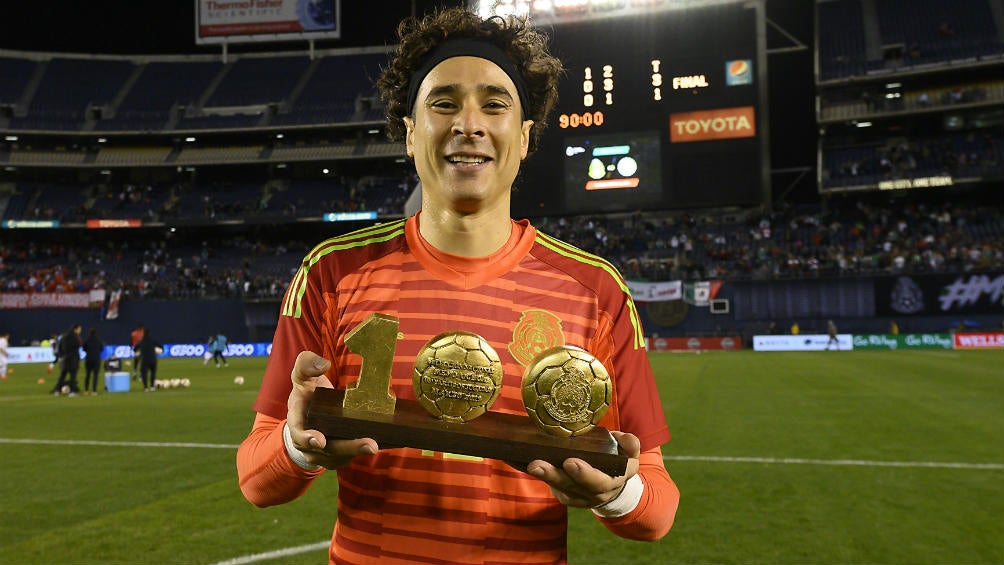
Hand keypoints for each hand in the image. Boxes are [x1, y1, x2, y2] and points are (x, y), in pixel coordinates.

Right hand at [285, 350, 378, 468]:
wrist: (309, 411)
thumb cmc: (307, 393)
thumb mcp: (302, 376)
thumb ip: (306, 365)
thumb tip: (323, 364)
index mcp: (299, 423)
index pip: (299, 435)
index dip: (308, 439)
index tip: (320, 440)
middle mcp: (310, 443)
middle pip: (330, 449)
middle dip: (350, 447)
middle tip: (371, 445)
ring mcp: (326, 452)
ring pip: (342, 455)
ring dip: (359, 451)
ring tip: (377, 445)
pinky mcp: (340, 454)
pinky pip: (352, 455)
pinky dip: (365, 450)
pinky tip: (383, 443)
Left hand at [526, 431, 640, 507]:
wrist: (614, 484)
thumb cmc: (618, 459)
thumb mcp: (628, 451)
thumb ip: (629, 444)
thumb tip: (626, 440)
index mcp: (617, 479)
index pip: (602, 480)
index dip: (586, 474)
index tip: (570, 462)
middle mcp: (599, 492)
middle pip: (574, 487)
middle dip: (557, 475)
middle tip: (539, 464)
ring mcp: (583, 497)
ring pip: (562, 488)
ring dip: (546, 476)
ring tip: (531, 464)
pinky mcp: (569, 496)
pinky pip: (555, 489)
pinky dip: (541, 478)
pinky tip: (524, 465)